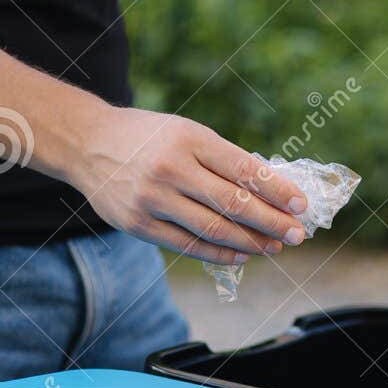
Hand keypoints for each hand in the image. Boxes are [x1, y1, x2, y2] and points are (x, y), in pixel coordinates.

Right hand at [69, 107, 308, 265]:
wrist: (87, 143)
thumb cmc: (149, 138)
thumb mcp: (186, 133)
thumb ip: (222, 160)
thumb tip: (270, 192)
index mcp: (190, 139)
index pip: (244, 168)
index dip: (277, 190)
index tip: (301, 205)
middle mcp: (171, 168)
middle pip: (233, 204)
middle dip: (272, 222)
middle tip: (297, 234)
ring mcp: (153, 199)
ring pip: (213, 229)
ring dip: (250, 243)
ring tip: (274, 247)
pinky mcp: (138, 224)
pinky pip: (188, 245)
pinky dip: (219, 253)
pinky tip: (241, 255)